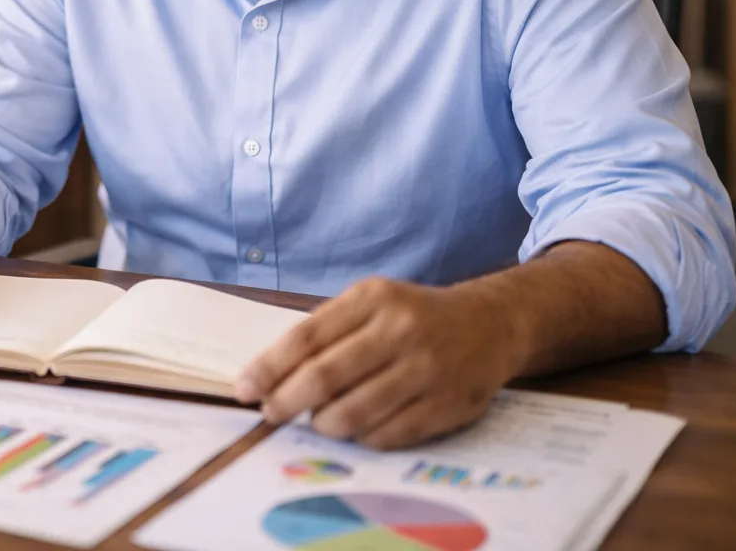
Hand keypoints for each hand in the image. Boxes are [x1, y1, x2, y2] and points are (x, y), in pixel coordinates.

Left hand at [234, 276, 525, 448]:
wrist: (490, 324)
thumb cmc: (414, 316)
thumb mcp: (371, 303)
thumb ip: (327, 332)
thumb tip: (270, 375)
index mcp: (374, 299)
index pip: (307, 336)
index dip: (269, 366)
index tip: (244, 388)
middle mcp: (400, 331)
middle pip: (325, 377)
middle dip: (287, 401)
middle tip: (270, 413)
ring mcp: (426, 370)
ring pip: (353, 413)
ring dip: (324, 424)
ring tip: (318, 420)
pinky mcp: (446, 405)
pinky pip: (386, 435)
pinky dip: (361, 438)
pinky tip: (356, 429)